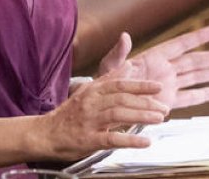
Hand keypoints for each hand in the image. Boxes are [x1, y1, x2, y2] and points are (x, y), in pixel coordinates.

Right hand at [39, 65, 167, 159]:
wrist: (44, 134)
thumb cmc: (69, 114)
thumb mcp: (89, 91)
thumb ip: (110, 79)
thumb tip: (129, 66)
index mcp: (93, 90)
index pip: (120, 84)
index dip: (140, 85)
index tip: (158, 87)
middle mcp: (91, 103)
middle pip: (122, 98)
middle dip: (146, 102)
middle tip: (164, 107)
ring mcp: (89, 121)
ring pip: (118, 114)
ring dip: (141, 116)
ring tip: (159, 119)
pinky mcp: (88, 139)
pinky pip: (112, 138)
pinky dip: (130, 140)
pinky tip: (145, 142)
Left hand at [98, 25, 208, 110]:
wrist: (107, 103)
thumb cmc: (107, 81)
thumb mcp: (110, 66)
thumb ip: (118, 53)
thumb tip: (124, 36)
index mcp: (153, 58)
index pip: (179, 45)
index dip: (196, 38)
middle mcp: (165, 70)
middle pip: (194, 62)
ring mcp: (168, 85)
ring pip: (196, 77)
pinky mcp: (169, 101)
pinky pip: (191, 97)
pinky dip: (205, 94)